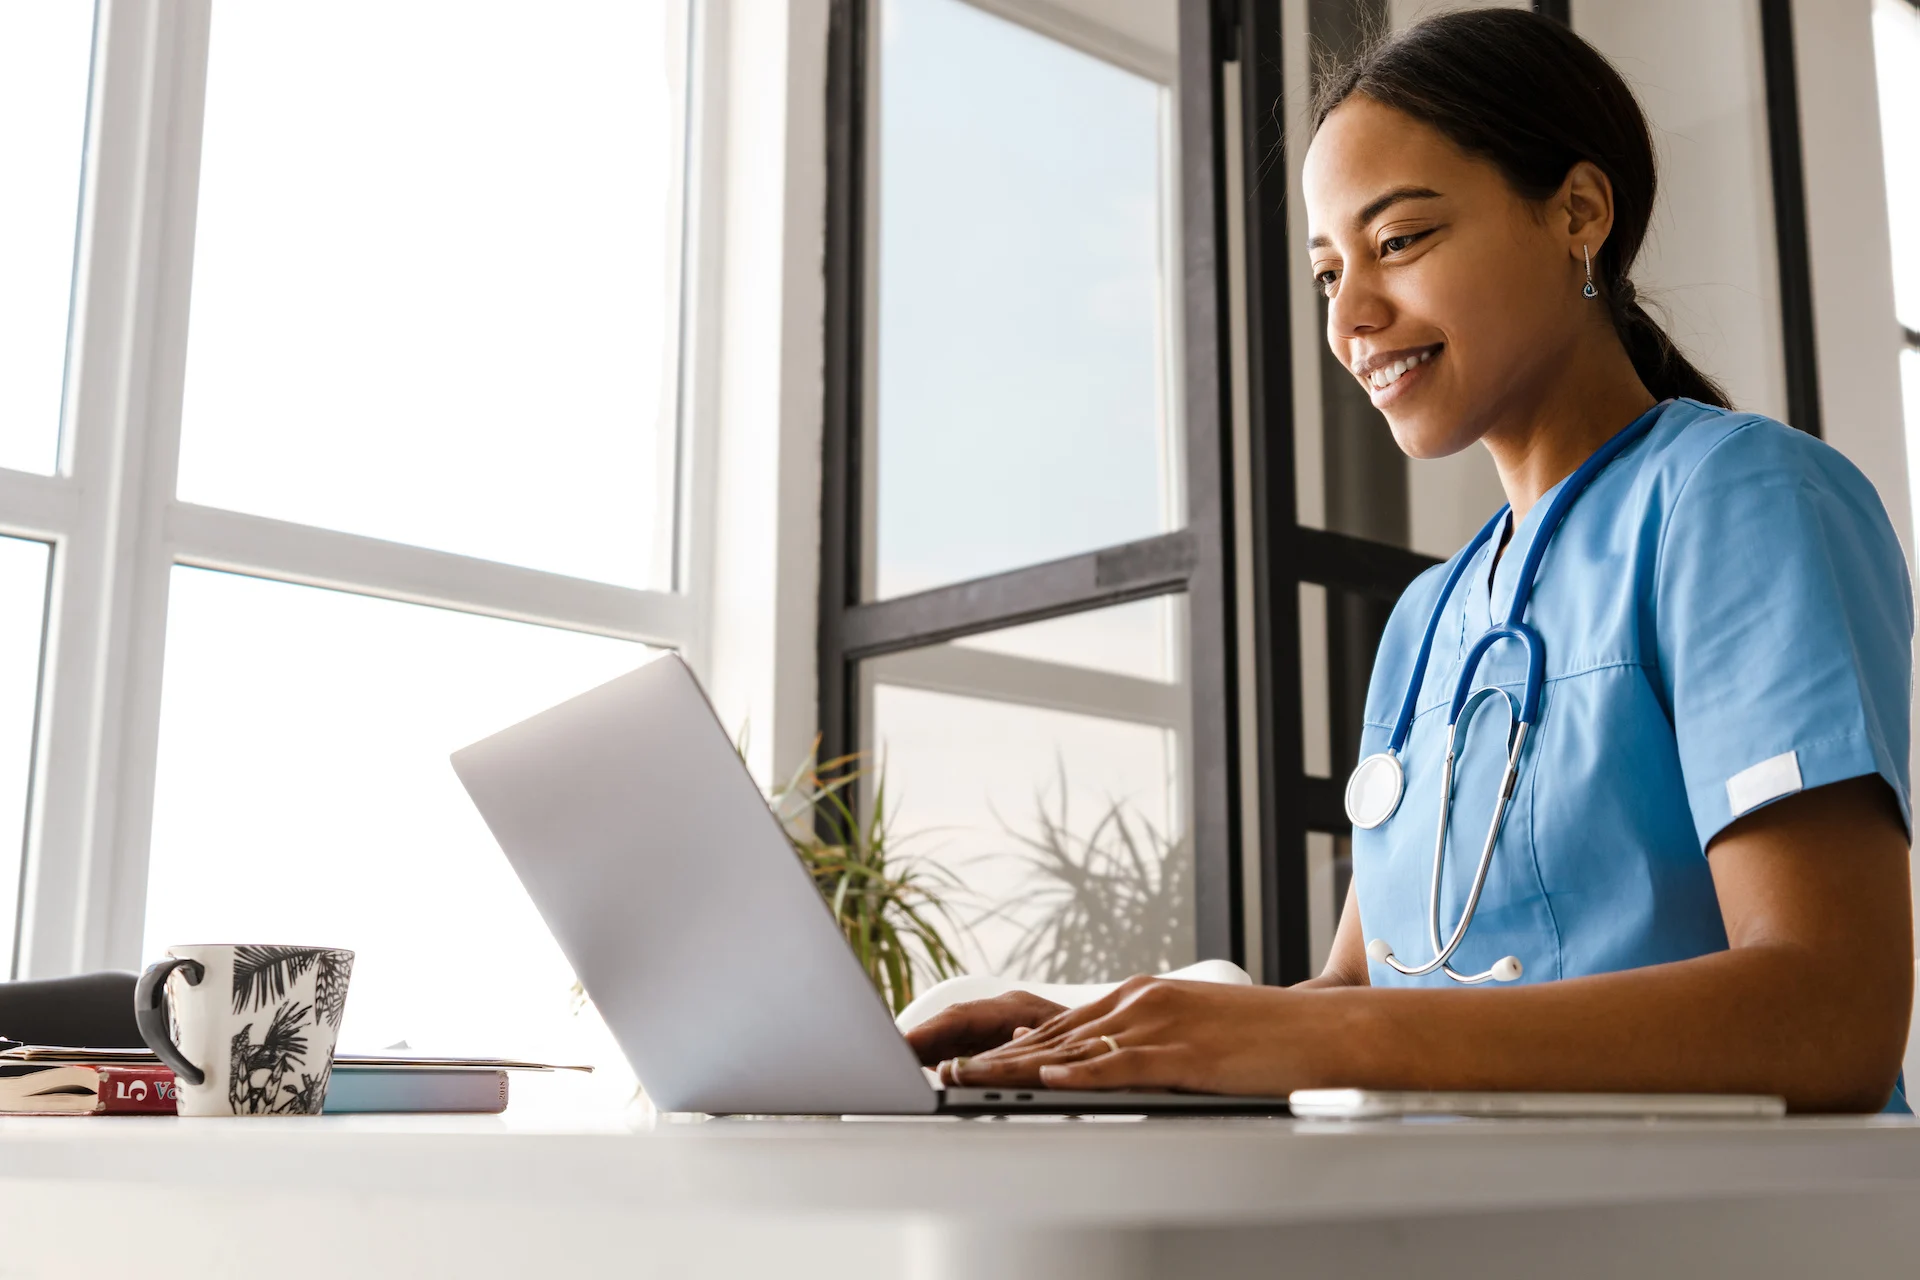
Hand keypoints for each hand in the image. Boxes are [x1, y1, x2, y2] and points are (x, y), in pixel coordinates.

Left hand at [935, 976, 1309, 1093]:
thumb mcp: (1189, 1028)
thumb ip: (1140, 1039)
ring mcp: (1162, 1025)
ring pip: (1075, 1049)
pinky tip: (1049, 1077)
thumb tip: (1092, 1057)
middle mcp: (1142, 1001)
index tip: (969, 1057)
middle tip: (949, 1070)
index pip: (1060, 1023)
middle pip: (1053, 1034)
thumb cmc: (1260, 1035)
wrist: (1322, 1031)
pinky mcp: (1185, 1054)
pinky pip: (1123, 1066)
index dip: (1009, 1043)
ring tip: (972, 1078)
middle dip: (997, 1055)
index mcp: (1141, 995)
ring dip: (1018, 1066)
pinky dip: (1082, 1073)